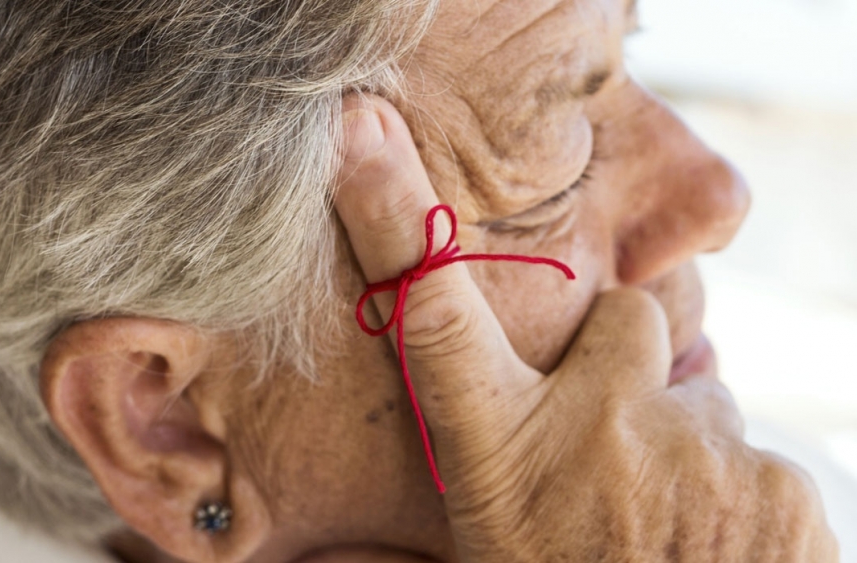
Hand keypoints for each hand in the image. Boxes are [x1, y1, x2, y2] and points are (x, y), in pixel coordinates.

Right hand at [335, 95, 837, 561]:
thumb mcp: (472, 557)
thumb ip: (406, 538)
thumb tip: (313, 555)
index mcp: (503, 457)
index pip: (435, 317)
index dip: (397, 223)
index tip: (359, 139)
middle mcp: (593, 434)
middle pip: (629, 324)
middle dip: (628, 370)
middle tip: (616, 454)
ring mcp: (697, 453)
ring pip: (702, 398)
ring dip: (685, 447)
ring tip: (668, 531)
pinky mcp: (781, 486)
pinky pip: (758, 455)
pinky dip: (742, 495)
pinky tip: (716, 552)